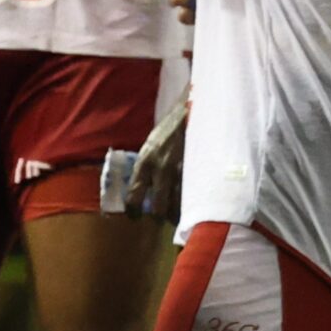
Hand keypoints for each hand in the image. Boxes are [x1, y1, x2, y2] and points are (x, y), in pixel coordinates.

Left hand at [125, 99, 187, 224]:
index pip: (134, 195)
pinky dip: (191, 206)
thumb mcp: (151, 145)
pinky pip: (193, 198)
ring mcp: (181, 172)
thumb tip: (143, 188)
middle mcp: (161, 169)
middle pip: (158, 208)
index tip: (135, 216)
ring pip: (177, 207)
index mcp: (145, 161)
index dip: (133, 211)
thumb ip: (147, 166)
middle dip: (159, 216)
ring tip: (178, 215)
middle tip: (161, 218)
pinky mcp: (198, 172)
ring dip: (176, 214)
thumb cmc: (170, 128)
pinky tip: (192, 207)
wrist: (192, 112)